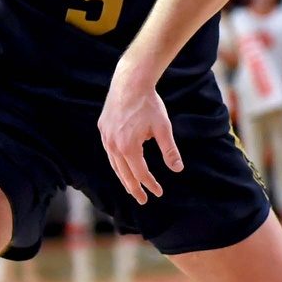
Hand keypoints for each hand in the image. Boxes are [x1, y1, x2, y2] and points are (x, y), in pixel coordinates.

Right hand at [98, 74, 183, 204]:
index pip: (140, 174)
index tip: (158, 193)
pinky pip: (109, 151)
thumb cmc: (149, 104)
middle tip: (142, 199)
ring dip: (124, 177)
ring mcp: (106, 137)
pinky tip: (123, 164)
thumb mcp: (163, 128)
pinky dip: (117, 162)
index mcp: (128, 147)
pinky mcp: (103, 128)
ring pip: (114, 164)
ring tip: (132, 187)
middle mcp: (113, 145)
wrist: (130, 82)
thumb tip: (178, 169)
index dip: (150, 184)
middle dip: (134, 188)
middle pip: (124, 174)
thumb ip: (169, 150)